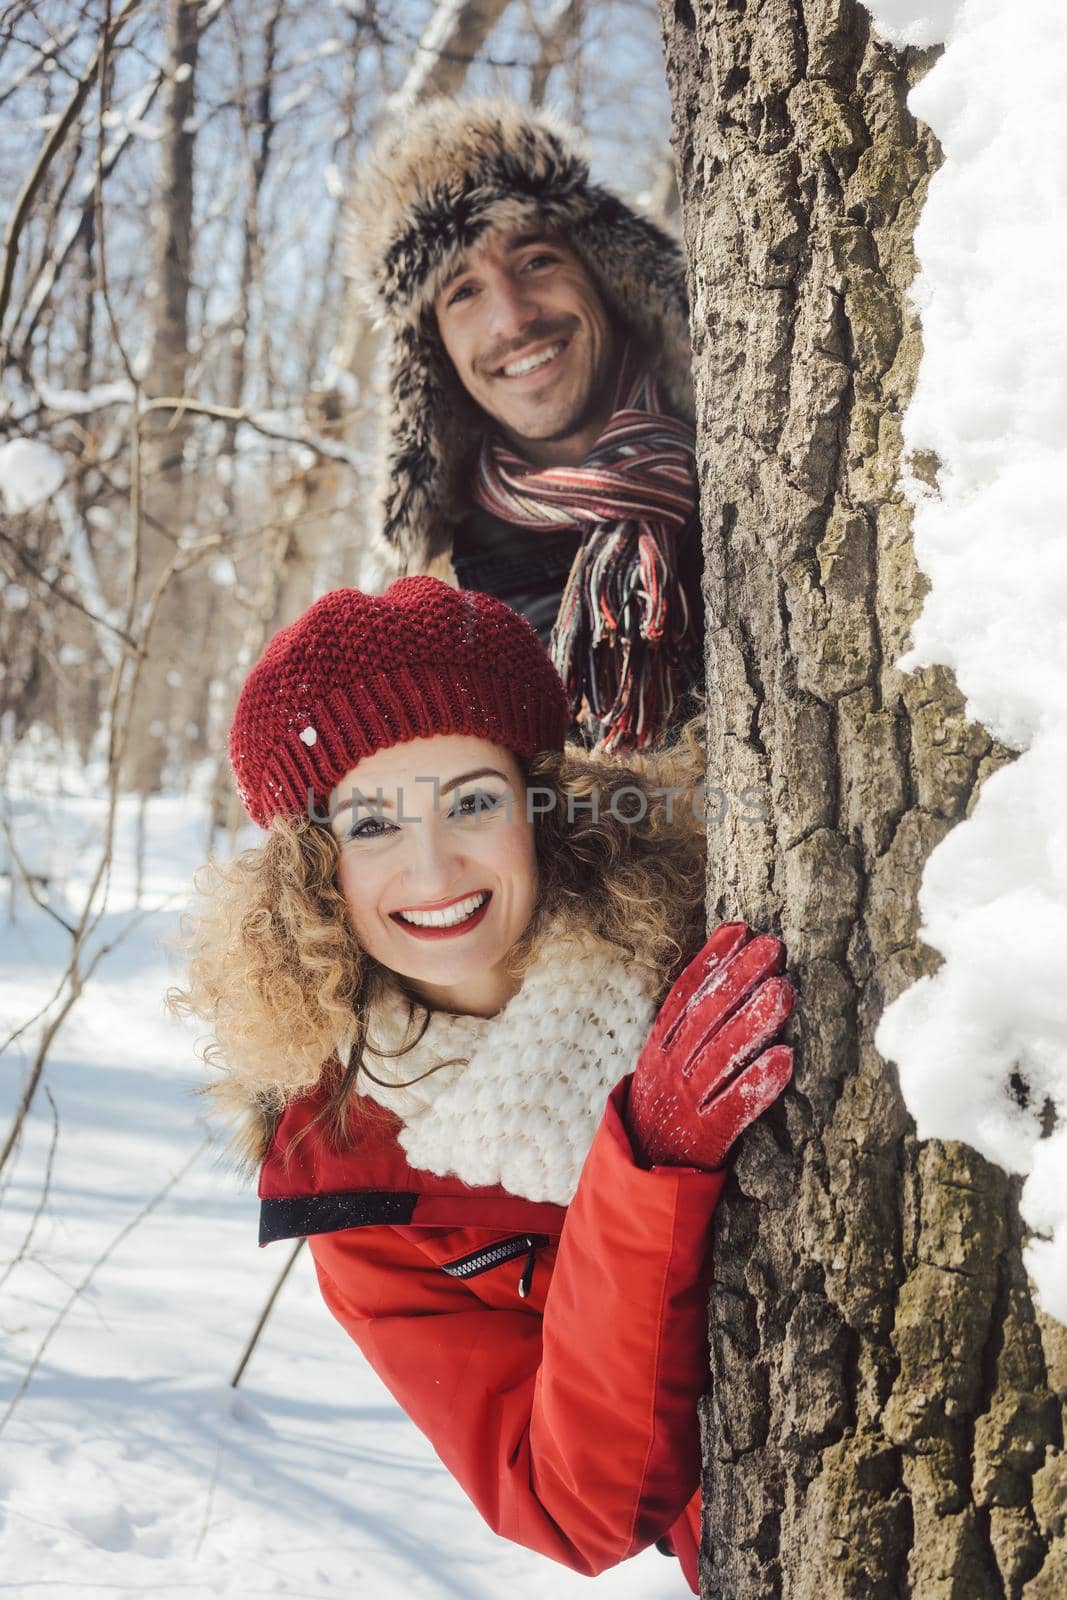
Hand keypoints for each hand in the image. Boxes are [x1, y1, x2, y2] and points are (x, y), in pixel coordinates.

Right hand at [627, 922, 794, 1169]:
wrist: (643, 1169)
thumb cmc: (667, 1102)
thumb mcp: (666, 1058)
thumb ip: (691, 1022)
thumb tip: (727, 969)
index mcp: (661, 1044)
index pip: (685, 993)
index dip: (712, 960)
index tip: (741, 930)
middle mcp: (672, 1066)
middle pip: (706, 1016)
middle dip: (740, 978)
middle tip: (774, 949)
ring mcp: (688, 1099)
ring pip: (721, 1055)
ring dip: (754, 1021)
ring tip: (784, 992)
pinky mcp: (707, 1134)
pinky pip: (734, 1105)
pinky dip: (758, 1082)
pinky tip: (785, 1058)